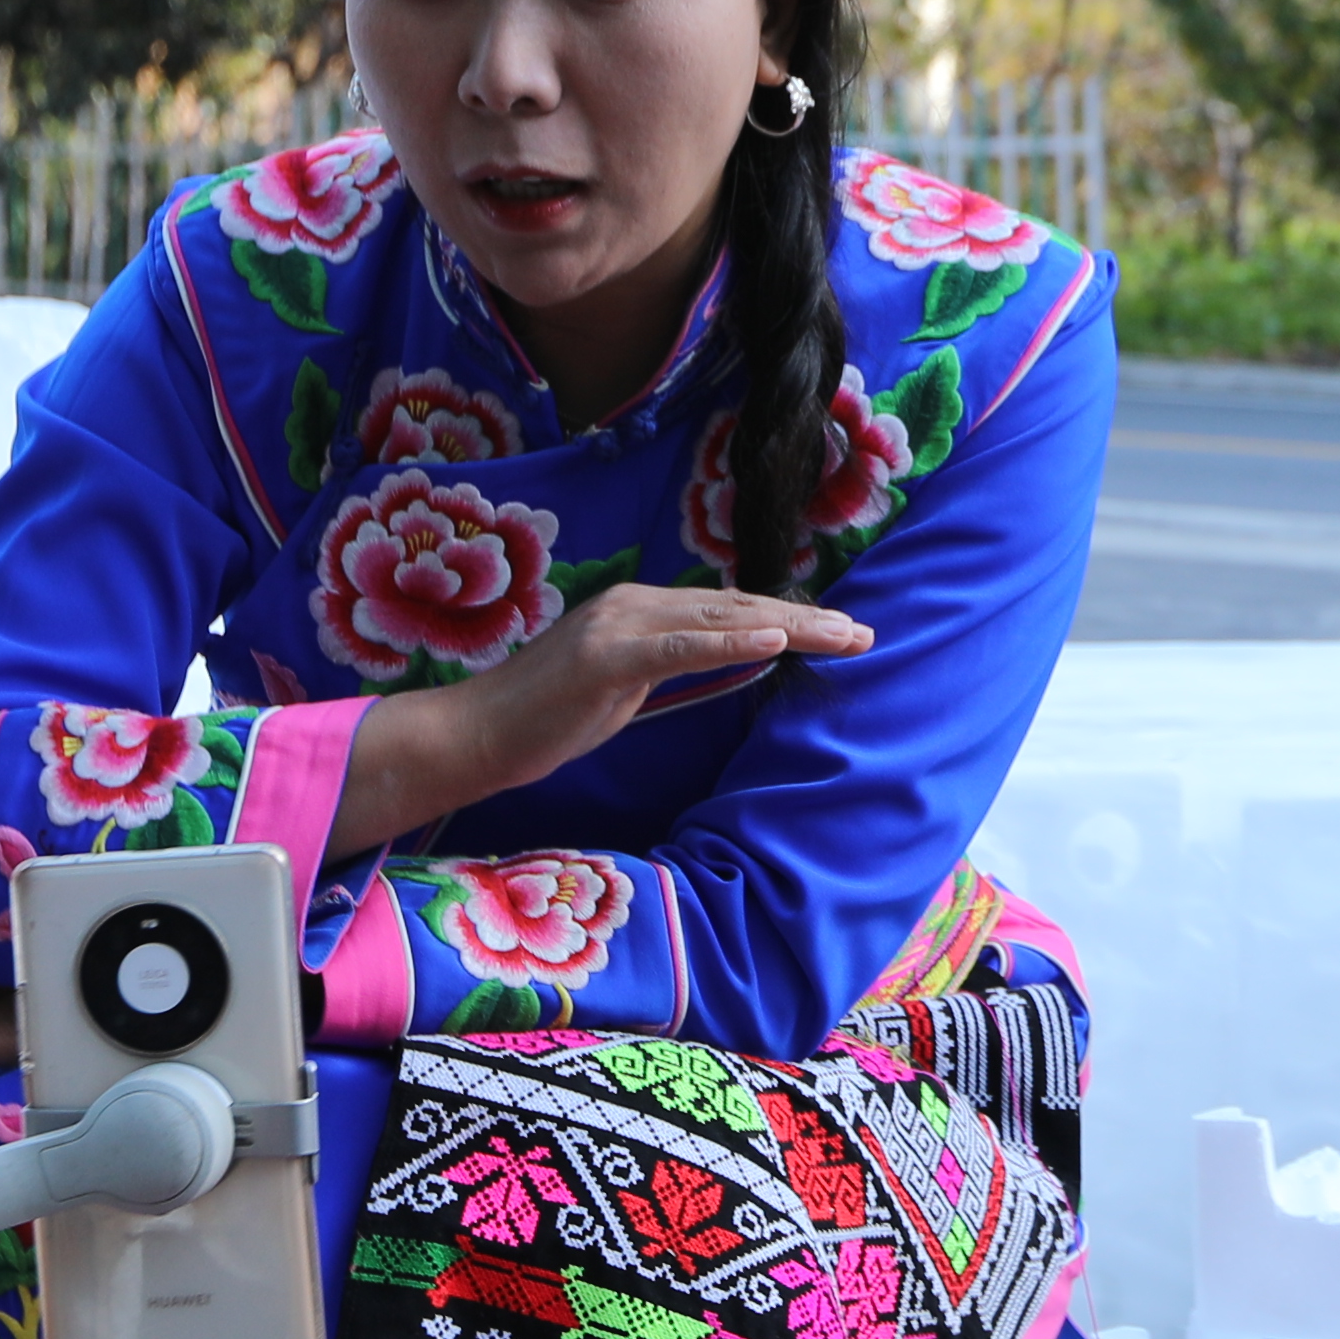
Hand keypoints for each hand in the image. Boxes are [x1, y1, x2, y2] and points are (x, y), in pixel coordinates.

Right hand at [349, 579, 877, 830]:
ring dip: (788, 627)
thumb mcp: (625, 691)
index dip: (789, 620)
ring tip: (842, 635)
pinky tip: (775, 642)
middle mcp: (635, 603)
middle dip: (806, 620)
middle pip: (739, 607)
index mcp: (642, 611)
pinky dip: (732, 642)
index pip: (731, 611)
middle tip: (864, 633)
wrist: (476, 735)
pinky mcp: (607, 656)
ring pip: (722, 619)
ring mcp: (619, 623)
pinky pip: (682, 645)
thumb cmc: (547, 720)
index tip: (841, 633)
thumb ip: (677, 669)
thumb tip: (737, 661)